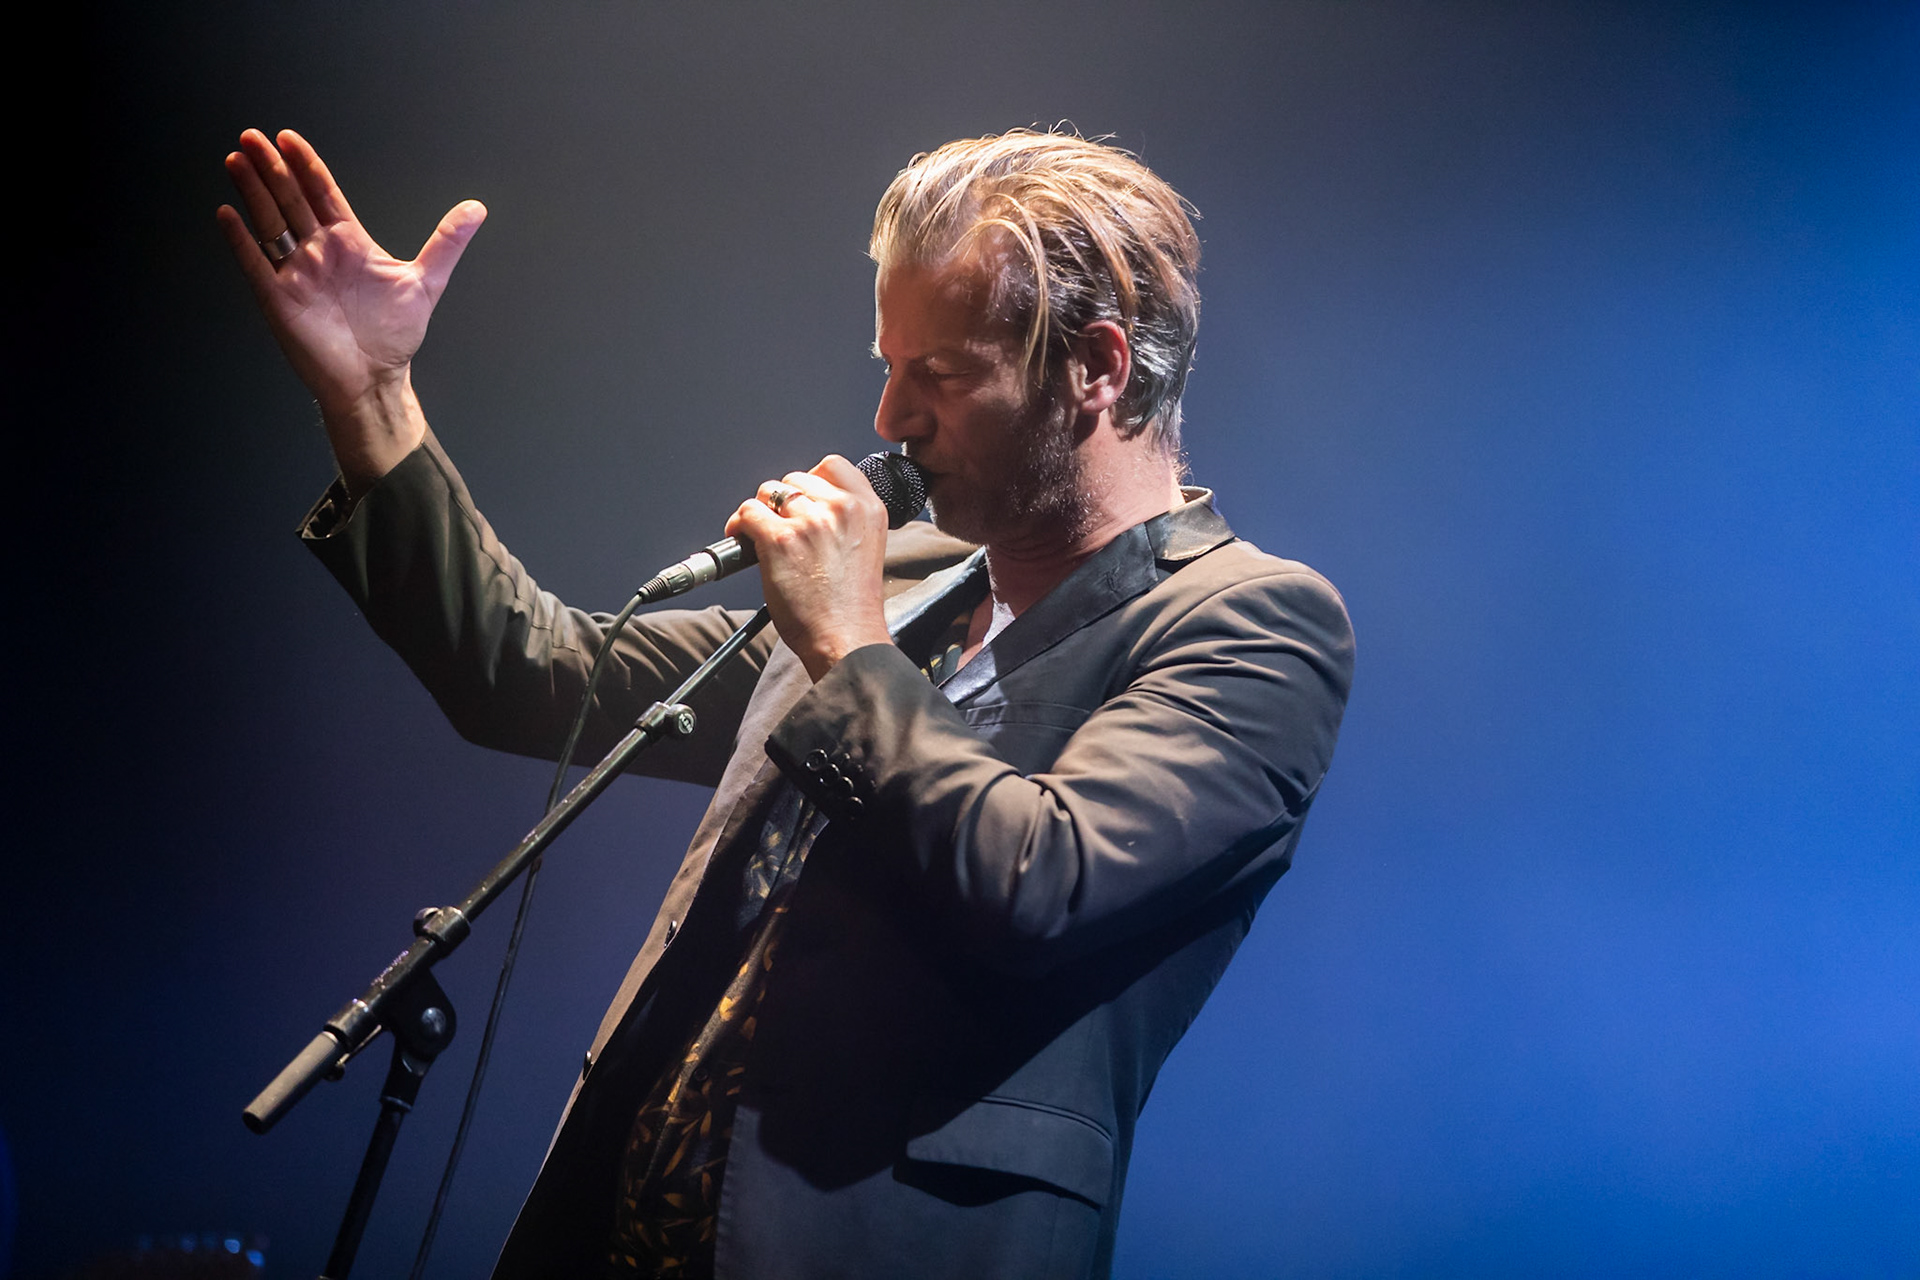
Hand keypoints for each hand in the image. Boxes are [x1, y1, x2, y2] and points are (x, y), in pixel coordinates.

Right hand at [216, 128, 485, 493]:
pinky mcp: (279, 298)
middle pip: (290, 200)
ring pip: (269, 223)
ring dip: (252, 192)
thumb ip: (447, 242)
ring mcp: (296, 273)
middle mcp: (318, 252)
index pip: (322, 193)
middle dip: (271, 168)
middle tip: (253, 137)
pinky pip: (255, 264)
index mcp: (349, 242)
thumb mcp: (426, 282)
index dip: (305, 165)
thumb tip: (476, 209)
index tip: (288, 138)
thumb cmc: (395, 333)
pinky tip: (228, 215)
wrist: (375, 378)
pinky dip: (241, 241)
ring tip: (236, 160)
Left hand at [725, 456, 893, 681]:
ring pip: (769, 492)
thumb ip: (844, 519)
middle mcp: (842, 508)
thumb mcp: (865, 547)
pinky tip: (743, 541)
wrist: (846, 638)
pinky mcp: (781, 539)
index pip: (832, 465)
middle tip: (780, 527)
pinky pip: (748, 512)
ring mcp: (811, 521)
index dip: (810, 481)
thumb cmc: (852, 605)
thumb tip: (805, 504)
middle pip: (796, 478)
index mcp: (868, 508)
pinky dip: (739, 525)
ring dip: (761, 511)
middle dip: (783, 501)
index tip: (801, 500)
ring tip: (760, 535)